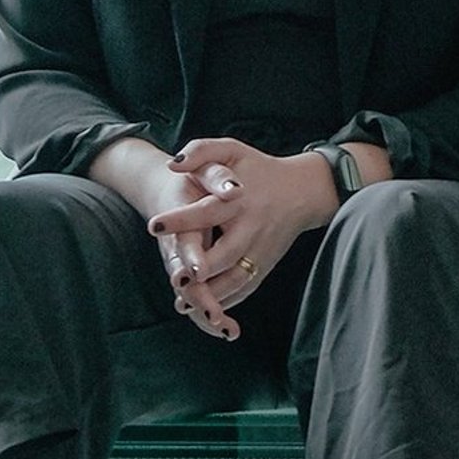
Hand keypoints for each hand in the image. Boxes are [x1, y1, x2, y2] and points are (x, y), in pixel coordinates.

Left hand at [148, 138, 338, 333]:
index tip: (153, 224)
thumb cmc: (259, 168)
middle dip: (200, 268)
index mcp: (239, 199)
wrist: (304, 190)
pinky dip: (226, 302)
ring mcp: (260, 250)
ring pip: (235, 279)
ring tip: (182, 301)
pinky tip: (202, 309)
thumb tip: (172, 164)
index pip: (207, 210)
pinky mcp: (264, 265)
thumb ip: (202, 150)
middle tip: (175, 278)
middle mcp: (251, 228)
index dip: (181, 219)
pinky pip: (245, 289)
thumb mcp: (233, 149)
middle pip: (224, 254)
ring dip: (210, 294)